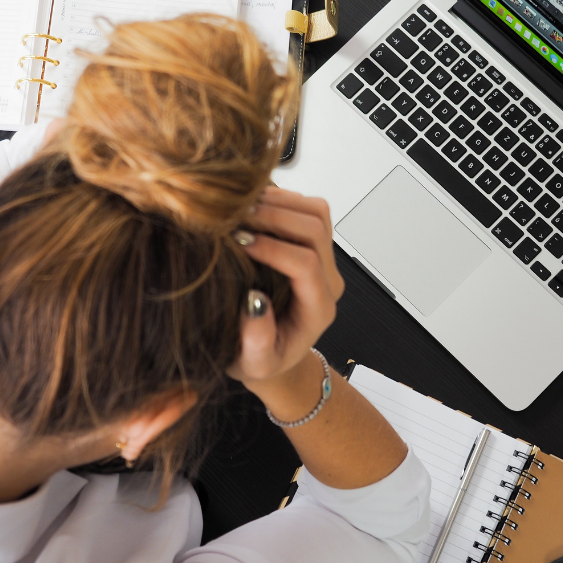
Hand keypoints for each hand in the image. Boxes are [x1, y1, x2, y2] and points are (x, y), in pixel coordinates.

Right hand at [228, 186, 343, 388]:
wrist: (273, 353)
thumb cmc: (261, 359)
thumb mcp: (253, 364)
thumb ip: (257, 341)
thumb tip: (254, 302)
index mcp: (317, 308)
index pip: (306, 265)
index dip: (273, 248)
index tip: (239, 242)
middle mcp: (327, 280)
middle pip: (315, 230)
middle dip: (274, 217)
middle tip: (235, 217)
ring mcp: (323, 259)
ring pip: (316, 212)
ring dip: (279, 202)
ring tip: (241, 207)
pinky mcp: (313, 244)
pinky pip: (307, 208)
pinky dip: (280, 198)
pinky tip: (249, 206)